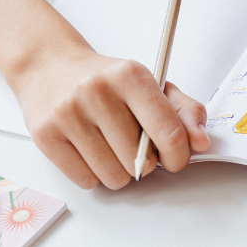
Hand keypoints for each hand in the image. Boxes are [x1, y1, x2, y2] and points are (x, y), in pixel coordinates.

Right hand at [10, 48, 209, 188]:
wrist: (49, 66)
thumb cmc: (106, 80)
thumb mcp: (150, 83)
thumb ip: (184, 111)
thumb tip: (200, 141)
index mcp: (131, 75)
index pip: (169, 132)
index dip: (179, 156)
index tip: (177, 158)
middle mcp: (98, 91)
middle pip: (141, 162)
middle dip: (145, 161)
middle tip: (135, 143)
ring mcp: (69, 113)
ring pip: (113, 176)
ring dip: (119, 171)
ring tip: (111, 146)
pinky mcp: (45, 135)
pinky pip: (86, 180)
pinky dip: (94, 174)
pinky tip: (89, 149)